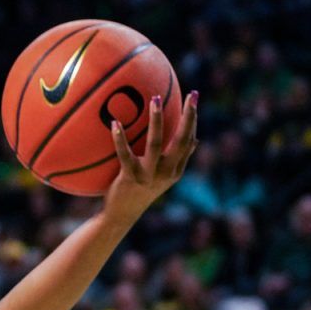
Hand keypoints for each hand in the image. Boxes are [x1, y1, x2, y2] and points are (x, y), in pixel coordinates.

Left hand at [103, 92, 197, 223]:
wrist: (121, 215)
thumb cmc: (140, 192)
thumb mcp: (163, 177)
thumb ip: (177, 159)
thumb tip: (195, 139)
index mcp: (175, 170)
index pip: (188, 141)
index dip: (192, 119)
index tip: (193, 97)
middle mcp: (166, 173)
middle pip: (182, 140)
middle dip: (188, 116)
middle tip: (191, 94)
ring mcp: (149, 176)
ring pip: (156, 144)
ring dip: (157, 120)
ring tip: (155, 99)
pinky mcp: (130, 178)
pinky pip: (125, 154)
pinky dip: (120, 138)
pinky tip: (115, 123)